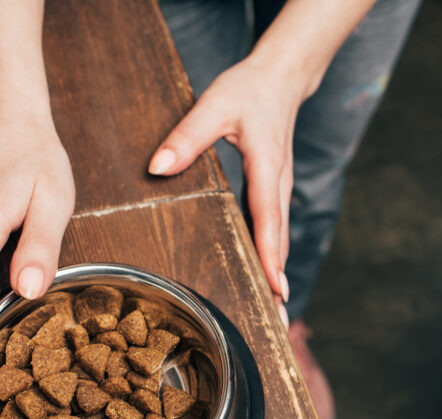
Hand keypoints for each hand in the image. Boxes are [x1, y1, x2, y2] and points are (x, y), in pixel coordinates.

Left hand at [148, 55, 301, 319]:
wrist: (284, 77)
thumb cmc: (250, 90)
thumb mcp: (215, 105)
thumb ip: (186, 136)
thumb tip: (157, 167)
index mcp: (267, 166)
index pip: (268, 218)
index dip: (271, 254)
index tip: (275, 286)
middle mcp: (279, 183)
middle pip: (280, 239)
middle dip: (279, 279)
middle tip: (278, 318)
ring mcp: (280, 188)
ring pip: (281, 237)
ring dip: (278, 272)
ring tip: (276, 310)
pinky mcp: (276, 189)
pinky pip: (276, 228)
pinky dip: (274, 255)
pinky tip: (267, 277)